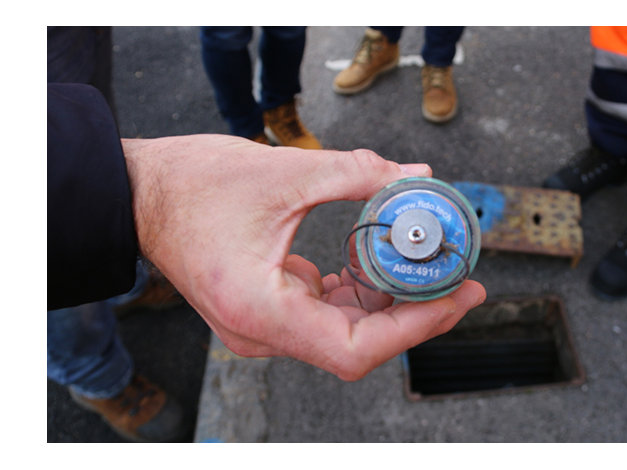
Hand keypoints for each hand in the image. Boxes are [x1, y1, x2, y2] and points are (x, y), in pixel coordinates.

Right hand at [122, 135, 485, 380]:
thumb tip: (416, 174)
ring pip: (344, 331)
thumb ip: (358, 174)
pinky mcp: (265, 310)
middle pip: (358, 344)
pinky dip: (359, 293)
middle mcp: (261, 332)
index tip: (457, 296)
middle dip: (415, 312)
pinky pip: (325, 314)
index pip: (356, 347)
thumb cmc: (190, 187)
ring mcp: (262, 326)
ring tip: (428, 265)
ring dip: (390, 303)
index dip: (416, 326)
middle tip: (460, 277)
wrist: (138, 195)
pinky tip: (378, 261)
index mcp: (260, 311)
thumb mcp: (283, 172)